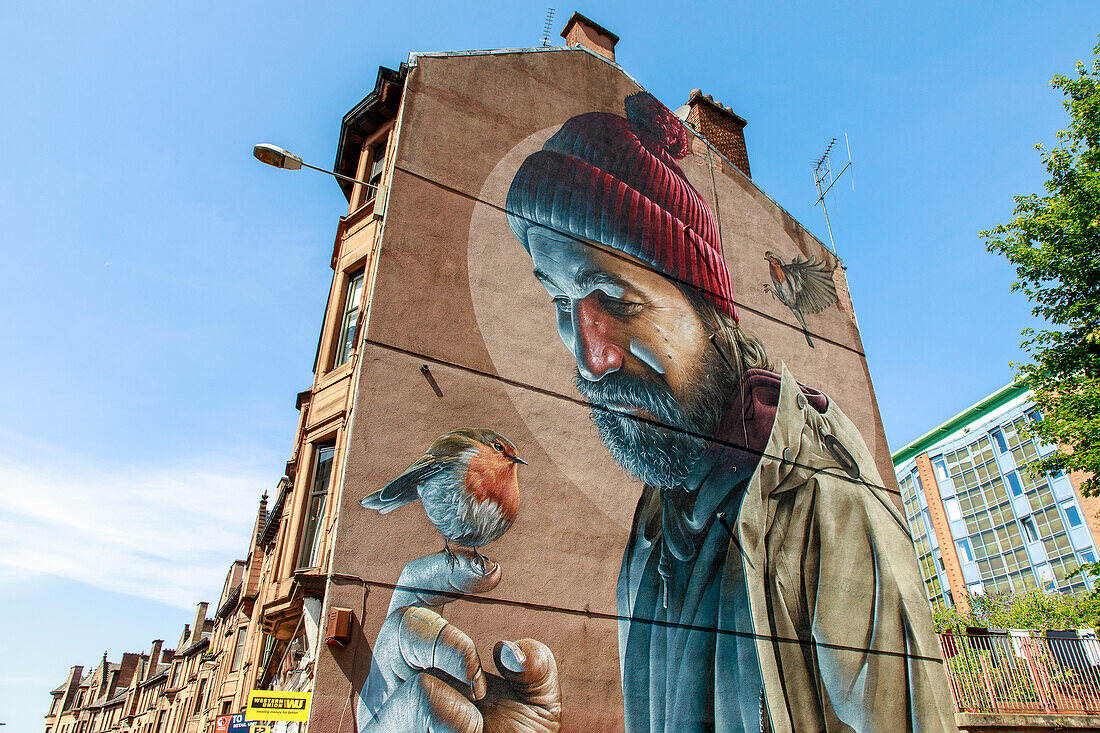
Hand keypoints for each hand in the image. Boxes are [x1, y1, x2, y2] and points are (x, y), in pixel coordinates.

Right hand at [357, 550, 560, 732]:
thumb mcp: (538, 702)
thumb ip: (536, 666)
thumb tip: (511, 651)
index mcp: (426, 654)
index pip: (416, 591)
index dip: (445, 570)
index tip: (493, 573)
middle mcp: (397, 675)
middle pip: (404, 623)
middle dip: (448, 643)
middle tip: (478, 678)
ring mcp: (385, 709)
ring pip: (419, 681)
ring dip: (461, 703)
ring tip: (474, 726)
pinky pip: (425, 711)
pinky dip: (458, 726)